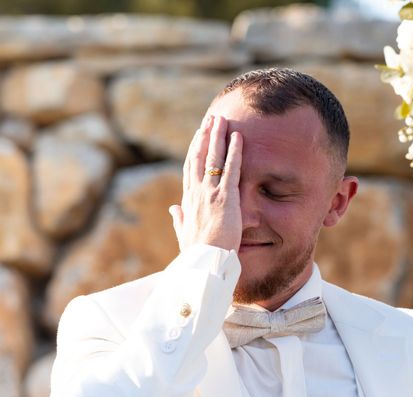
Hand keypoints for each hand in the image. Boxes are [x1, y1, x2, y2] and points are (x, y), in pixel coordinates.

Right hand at [169, 114, 242, 252]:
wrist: (204, 261)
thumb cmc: (196, 252)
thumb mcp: (184, 233)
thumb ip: (179, 219)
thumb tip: (173, 209)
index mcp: (188, 200)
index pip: (191, 168)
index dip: (194, 149)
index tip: (198, 135)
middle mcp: (197, 192)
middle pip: (199, 157)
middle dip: (204, 136)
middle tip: (211, 119)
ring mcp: (210, 193)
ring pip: (213, 157)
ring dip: (217, 136)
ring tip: (222, 119)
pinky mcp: (226, 197)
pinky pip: (231, 169)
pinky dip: (234, 151)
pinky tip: (238, 137)